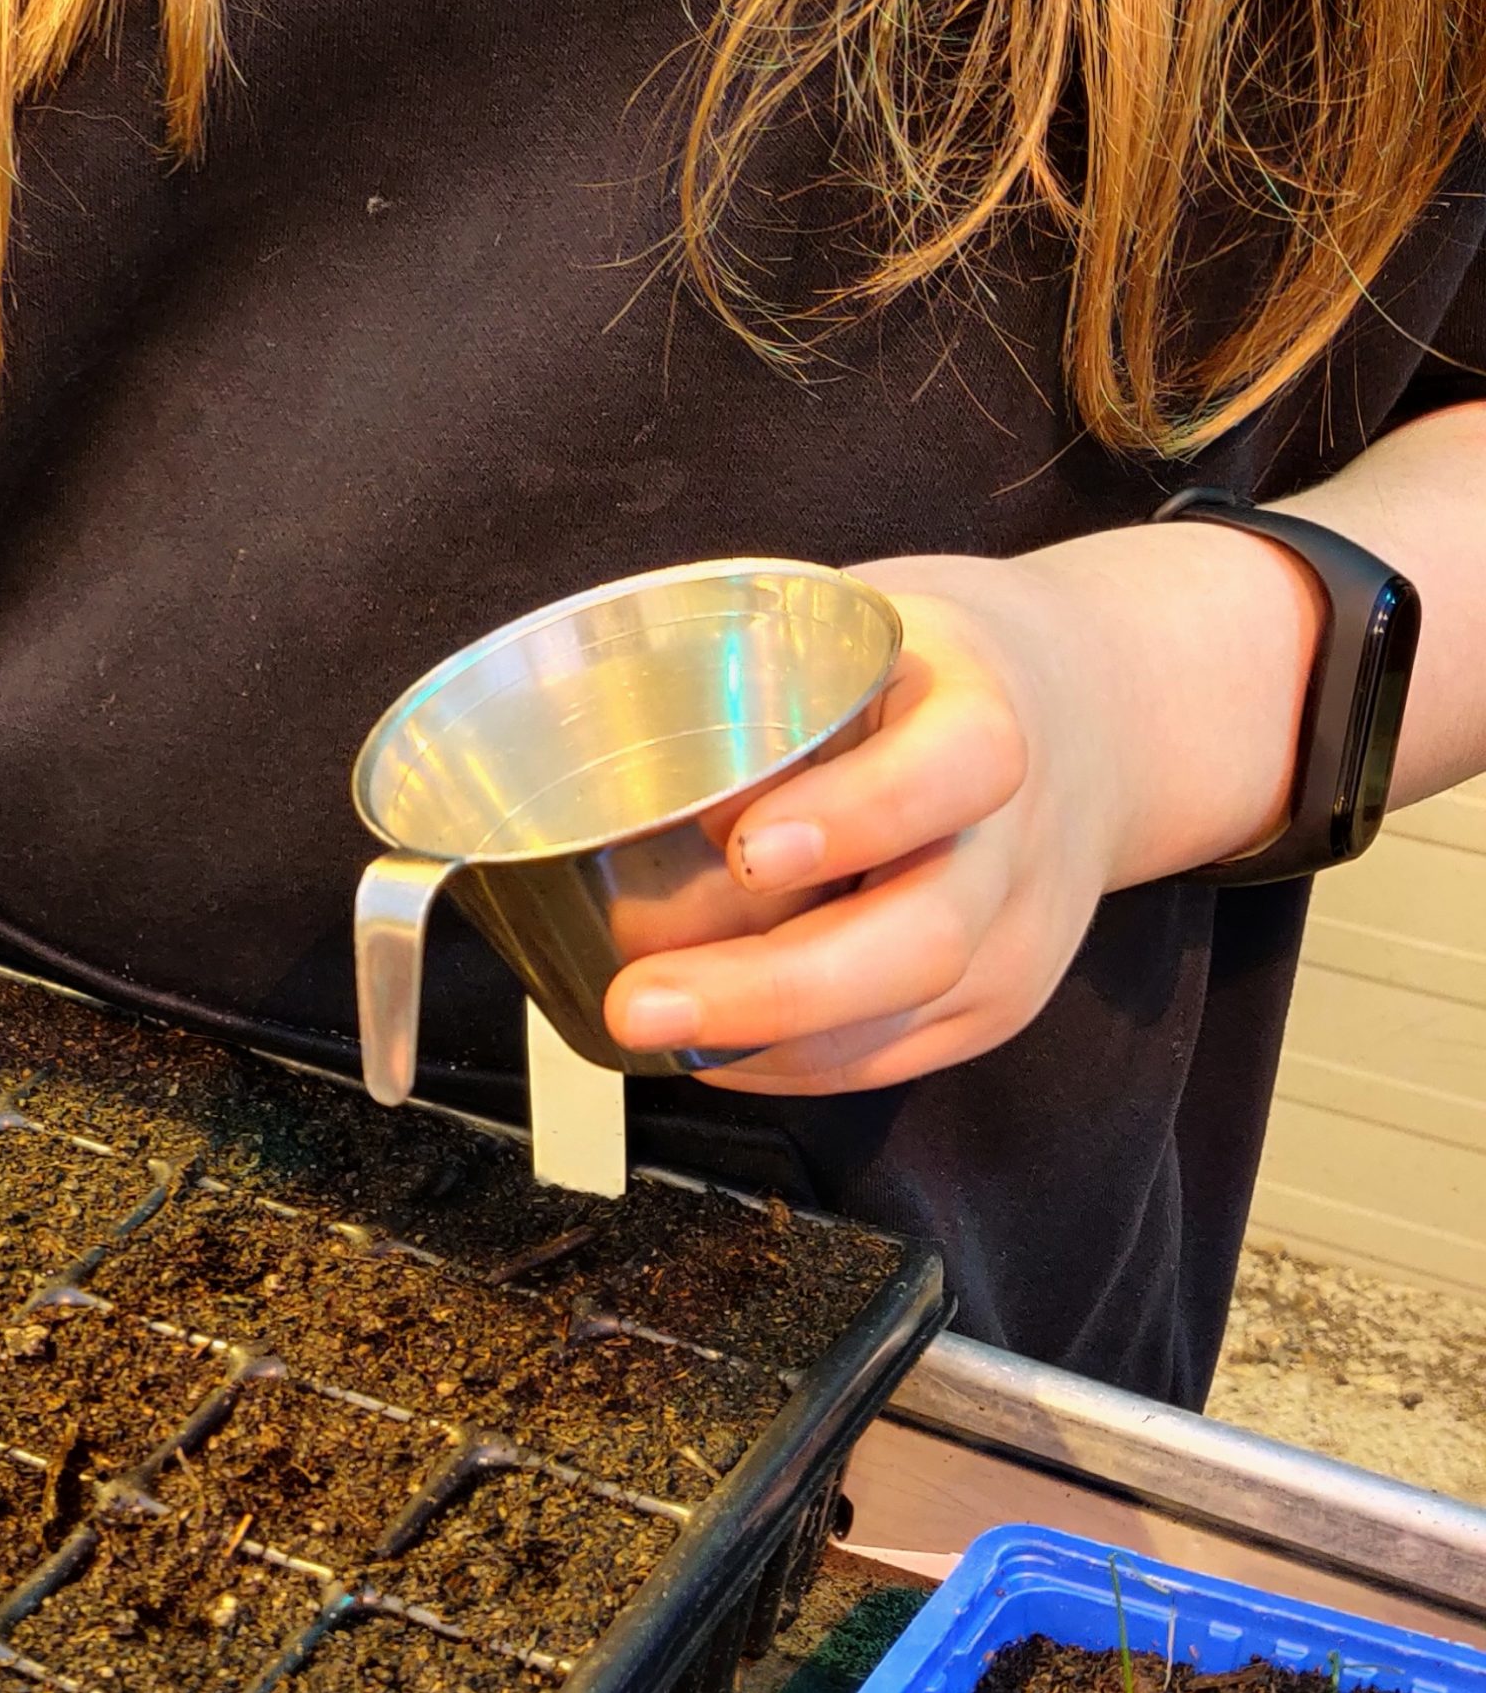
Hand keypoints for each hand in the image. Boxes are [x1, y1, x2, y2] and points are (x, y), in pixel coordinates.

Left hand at [600, 535, 1295, 1092]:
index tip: (745, 848)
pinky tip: (705, 1048)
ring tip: (643, 1030)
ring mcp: (1019, 940)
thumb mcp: (864, 627)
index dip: (855, 814)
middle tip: (637, 1001)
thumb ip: (758, 677)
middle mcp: (1020, 843)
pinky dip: (785, 1064)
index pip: (957, 768)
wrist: (1102, 719)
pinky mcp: (997, 1010)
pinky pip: (886, 1061)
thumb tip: (590, 744)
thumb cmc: (932, 673)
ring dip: (757, 1043)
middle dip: (769, 989)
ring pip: (897, 1025)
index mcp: (993, 715)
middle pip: (921, 941)